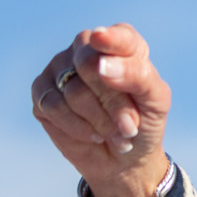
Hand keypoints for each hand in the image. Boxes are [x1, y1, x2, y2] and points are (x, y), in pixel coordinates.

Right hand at [31, 24, 172, 196]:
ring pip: (73, 91)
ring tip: (114, 133)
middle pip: (90, 65)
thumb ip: (138, 77)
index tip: (101, 39)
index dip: (111, 39)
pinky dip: (78, 127)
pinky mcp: (41, 93)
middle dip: (114, 103)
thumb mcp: (156, 102)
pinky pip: (53, 107)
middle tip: (129, 125)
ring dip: (100, 121)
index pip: (118, 36)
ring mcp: (59, 69)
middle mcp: (86, 50)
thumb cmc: (143, 124)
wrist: (123, 159)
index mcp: (122, 46)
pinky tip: (92, 134)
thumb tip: (101, 65)